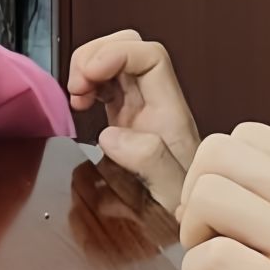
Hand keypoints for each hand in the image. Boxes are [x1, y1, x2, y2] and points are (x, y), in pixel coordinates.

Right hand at [66, 30, 200, 210]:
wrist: (193, 224)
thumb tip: (112, 134)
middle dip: (96, 54)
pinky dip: (86, 82)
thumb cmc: (187, 211)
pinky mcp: (125, 115)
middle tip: (78, 85)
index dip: (117, 53)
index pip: (151, 55)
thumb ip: (148, 161)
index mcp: (171, 114)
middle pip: (131, 45)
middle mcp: (157, 103)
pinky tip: (80, 103)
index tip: (89, 74)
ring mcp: (141, 107)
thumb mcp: (171, 194)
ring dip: (87, 66)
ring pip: (115, 58)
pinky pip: (105, 80)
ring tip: (76, 94)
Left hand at [178, 122, 269, 269]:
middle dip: (195, 196)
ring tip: (213, 265)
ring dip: (193, 235)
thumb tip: (209, 175)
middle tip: (208, 238)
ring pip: (211, 198)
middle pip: (221, 155)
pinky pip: (215, 258)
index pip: (249, 135)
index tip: (222, 213)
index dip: (217, 172)